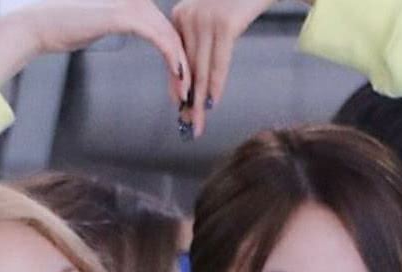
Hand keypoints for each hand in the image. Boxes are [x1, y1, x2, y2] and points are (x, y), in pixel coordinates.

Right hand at [0, 0, 189, 101]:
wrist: (43, 27)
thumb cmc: (70, 29)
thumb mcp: (108, 29)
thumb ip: (130, 30)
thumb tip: (149, 43)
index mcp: (137, 4)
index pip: (169, 31)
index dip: (181, 58)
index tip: (185, 83)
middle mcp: (140, 2)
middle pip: (175, 36)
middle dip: (186, 67)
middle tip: (192, 93)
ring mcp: (135, 6)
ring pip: (172, 39)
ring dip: (183, 68)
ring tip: (187, 92)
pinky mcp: (127, 17)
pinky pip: (160, 39)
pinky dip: (172, 59)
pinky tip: (179, 76)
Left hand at [171, 0, 275, 136]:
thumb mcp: (216, 17)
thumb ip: (204, 39)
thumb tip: (201, 74)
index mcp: (181, 15)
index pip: (178, 60)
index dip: (179, 87)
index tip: (179, 110)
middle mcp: (186, 16)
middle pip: (187, 67)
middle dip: (187, 101)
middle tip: (186, 126)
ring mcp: (204, 20)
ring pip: (200, 70)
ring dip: (199, 101)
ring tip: (197, 123)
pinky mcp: (223, 24)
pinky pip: (218, 62)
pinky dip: (216, 85)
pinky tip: (212, 103)